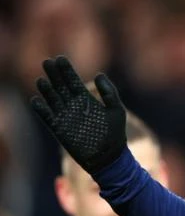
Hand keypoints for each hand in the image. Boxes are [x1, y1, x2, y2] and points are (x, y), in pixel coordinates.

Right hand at [31, 56, 126, 174]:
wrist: (108, 157)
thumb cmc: (115, 134)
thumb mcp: (117, 110)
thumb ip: (109, 93)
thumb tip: (99, 74)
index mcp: (87, 100)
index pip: (73, 81)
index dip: (67, 70)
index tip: (60, 58)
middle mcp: (74, 106)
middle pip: (60, 86)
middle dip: (54, 74)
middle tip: (47, 62)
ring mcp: (66, 117)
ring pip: (53, 99)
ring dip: (47, 90)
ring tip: (42, 80)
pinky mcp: (59, 130)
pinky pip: (47, 117)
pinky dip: (41, 110)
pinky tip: (36, 101)